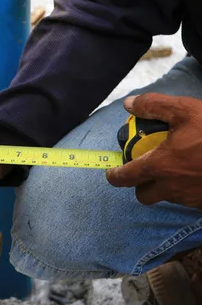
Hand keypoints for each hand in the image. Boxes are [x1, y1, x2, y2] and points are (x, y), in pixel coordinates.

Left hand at [106, 93, 201, 208]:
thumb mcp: (185, 110)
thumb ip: (154, 106)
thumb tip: (130, 104)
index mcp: (159, 167)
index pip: (125, 178)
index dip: (114, 176)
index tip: (112, 172)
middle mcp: (171, 187)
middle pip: (144, 195)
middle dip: (140, 186)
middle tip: (147, 170)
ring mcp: (190, 198)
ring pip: (166, 198)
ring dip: (164, 187)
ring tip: (175, 168)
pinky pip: (188, 200)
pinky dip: (185, 190)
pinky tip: (195, 173)